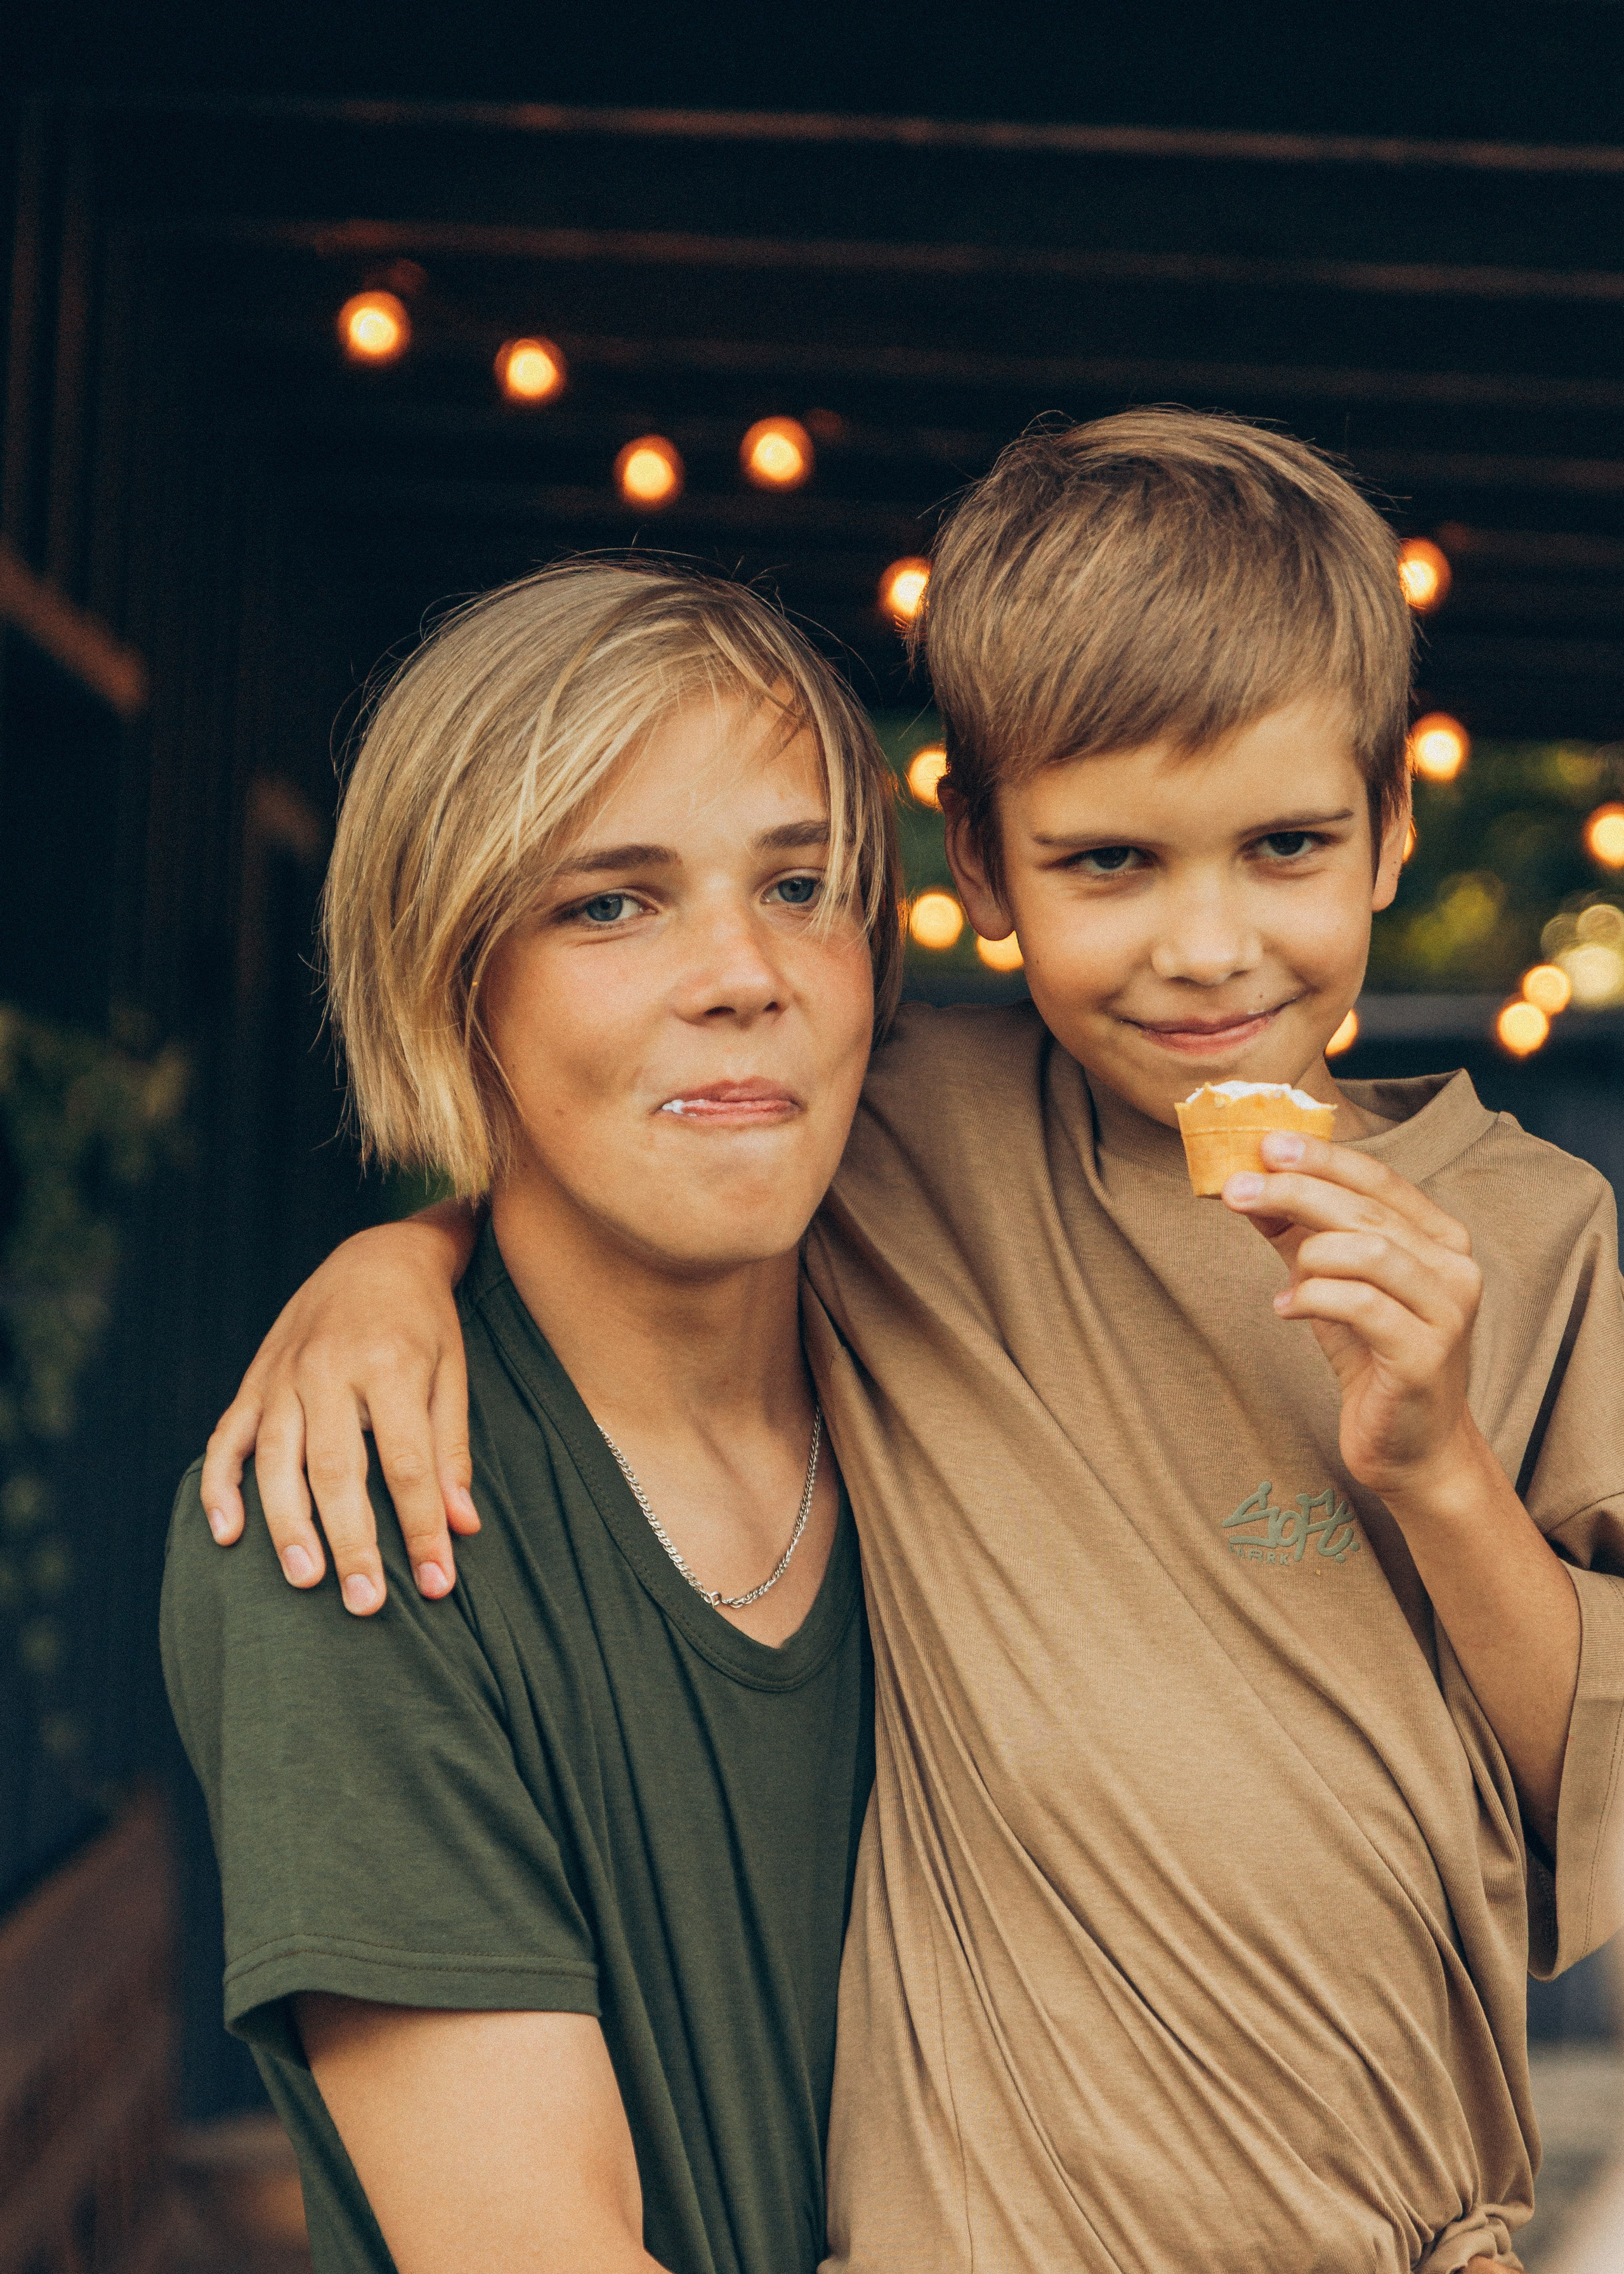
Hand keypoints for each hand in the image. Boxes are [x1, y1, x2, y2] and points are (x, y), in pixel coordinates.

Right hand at [199, 1204, 478, 1612]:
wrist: (376, 1253)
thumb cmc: (425, 1322)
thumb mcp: (453, 1372)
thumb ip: (451, 1449)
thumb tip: (463, 1527)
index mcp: (390, 1365)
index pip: (407, 1465)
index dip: (422, 1528)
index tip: (436, 1584)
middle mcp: (329, 1369)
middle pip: (336, 1471)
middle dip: (352, 1543)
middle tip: (365, 1604)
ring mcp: (283, 1374)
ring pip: (276, 1461)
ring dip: (288, 1526)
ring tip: (306, 1580)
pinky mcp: (254, 1379)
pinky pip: (227, 1438)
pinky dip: (220, 1487)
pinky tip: (226, 1536)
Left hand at [1221, 1130, 1483, 1500]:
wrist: (1411, 1447)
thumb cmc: (1373, 1358)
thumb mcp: (1331, 1284)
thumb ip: (1297, 1234)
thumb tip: (1248, 1186)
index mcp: (1440, 1239)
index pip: (1380, 1179)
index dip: (1322, 1158)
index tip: (1266, 1143)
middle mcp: (1455, 1268)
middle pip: (1368, 1210)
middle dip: (1296, 1191)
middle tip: (1238, 1188)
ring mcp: (1447, 1312)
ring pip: (1370, 1250)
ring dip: (1309, 1251)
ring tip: (1284, 1277)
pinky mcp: (1426, 1355)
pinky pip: (1362, 1304)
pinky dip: (1314, 1298)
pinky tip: (1287, 1310)